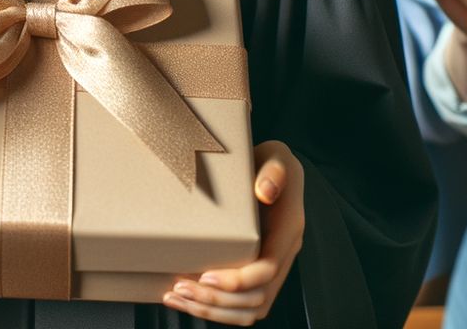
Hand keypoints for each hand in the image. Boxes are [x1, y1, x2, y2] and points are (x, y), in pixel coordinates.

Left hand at [163, 141, 303, 324]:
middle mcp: (283, 254)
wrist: (274, 169)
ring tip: (177, 298)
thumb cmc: (271, 162)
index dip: (237, 280)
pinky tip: (189, 300)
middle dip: (217, 300)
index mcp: (288, 230)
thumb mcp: (276, 156)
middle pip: (256, 298)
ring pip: (249, 309)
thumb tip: (265, 191)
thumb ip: (274, 171)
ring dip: (213, 310)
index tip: (205, 275)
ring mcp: (273, 266)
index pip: (267, 269)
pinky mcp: (258, 271)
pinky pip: (243, 304)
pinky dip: (217, 309)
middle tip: (181, 288)